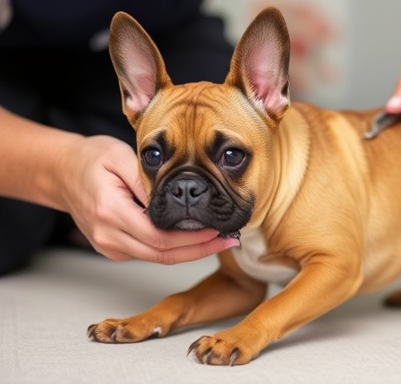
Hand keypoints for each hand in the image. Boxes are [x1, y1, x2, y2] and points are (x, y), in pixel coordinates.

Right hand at [58, 136, 238, 263]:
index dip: (193, 239)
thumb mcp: (119, 156)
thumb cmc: (91, 159)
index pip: (160, 237)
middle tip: (230, 238)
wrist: (61, 172)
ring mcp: (109, 246)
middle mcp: (108, 236)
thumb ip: (146, 178)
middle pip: (163, 255)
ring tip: (221, 238)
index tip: (218, 230)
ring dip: (191, 251)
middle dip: (200, 249)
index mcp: (110, 212)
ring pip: (158, 258)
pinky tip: (196, 237)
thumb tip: (174, 198)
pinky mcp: (114, 249)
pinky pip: (149, 253)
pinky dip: (175, 248)